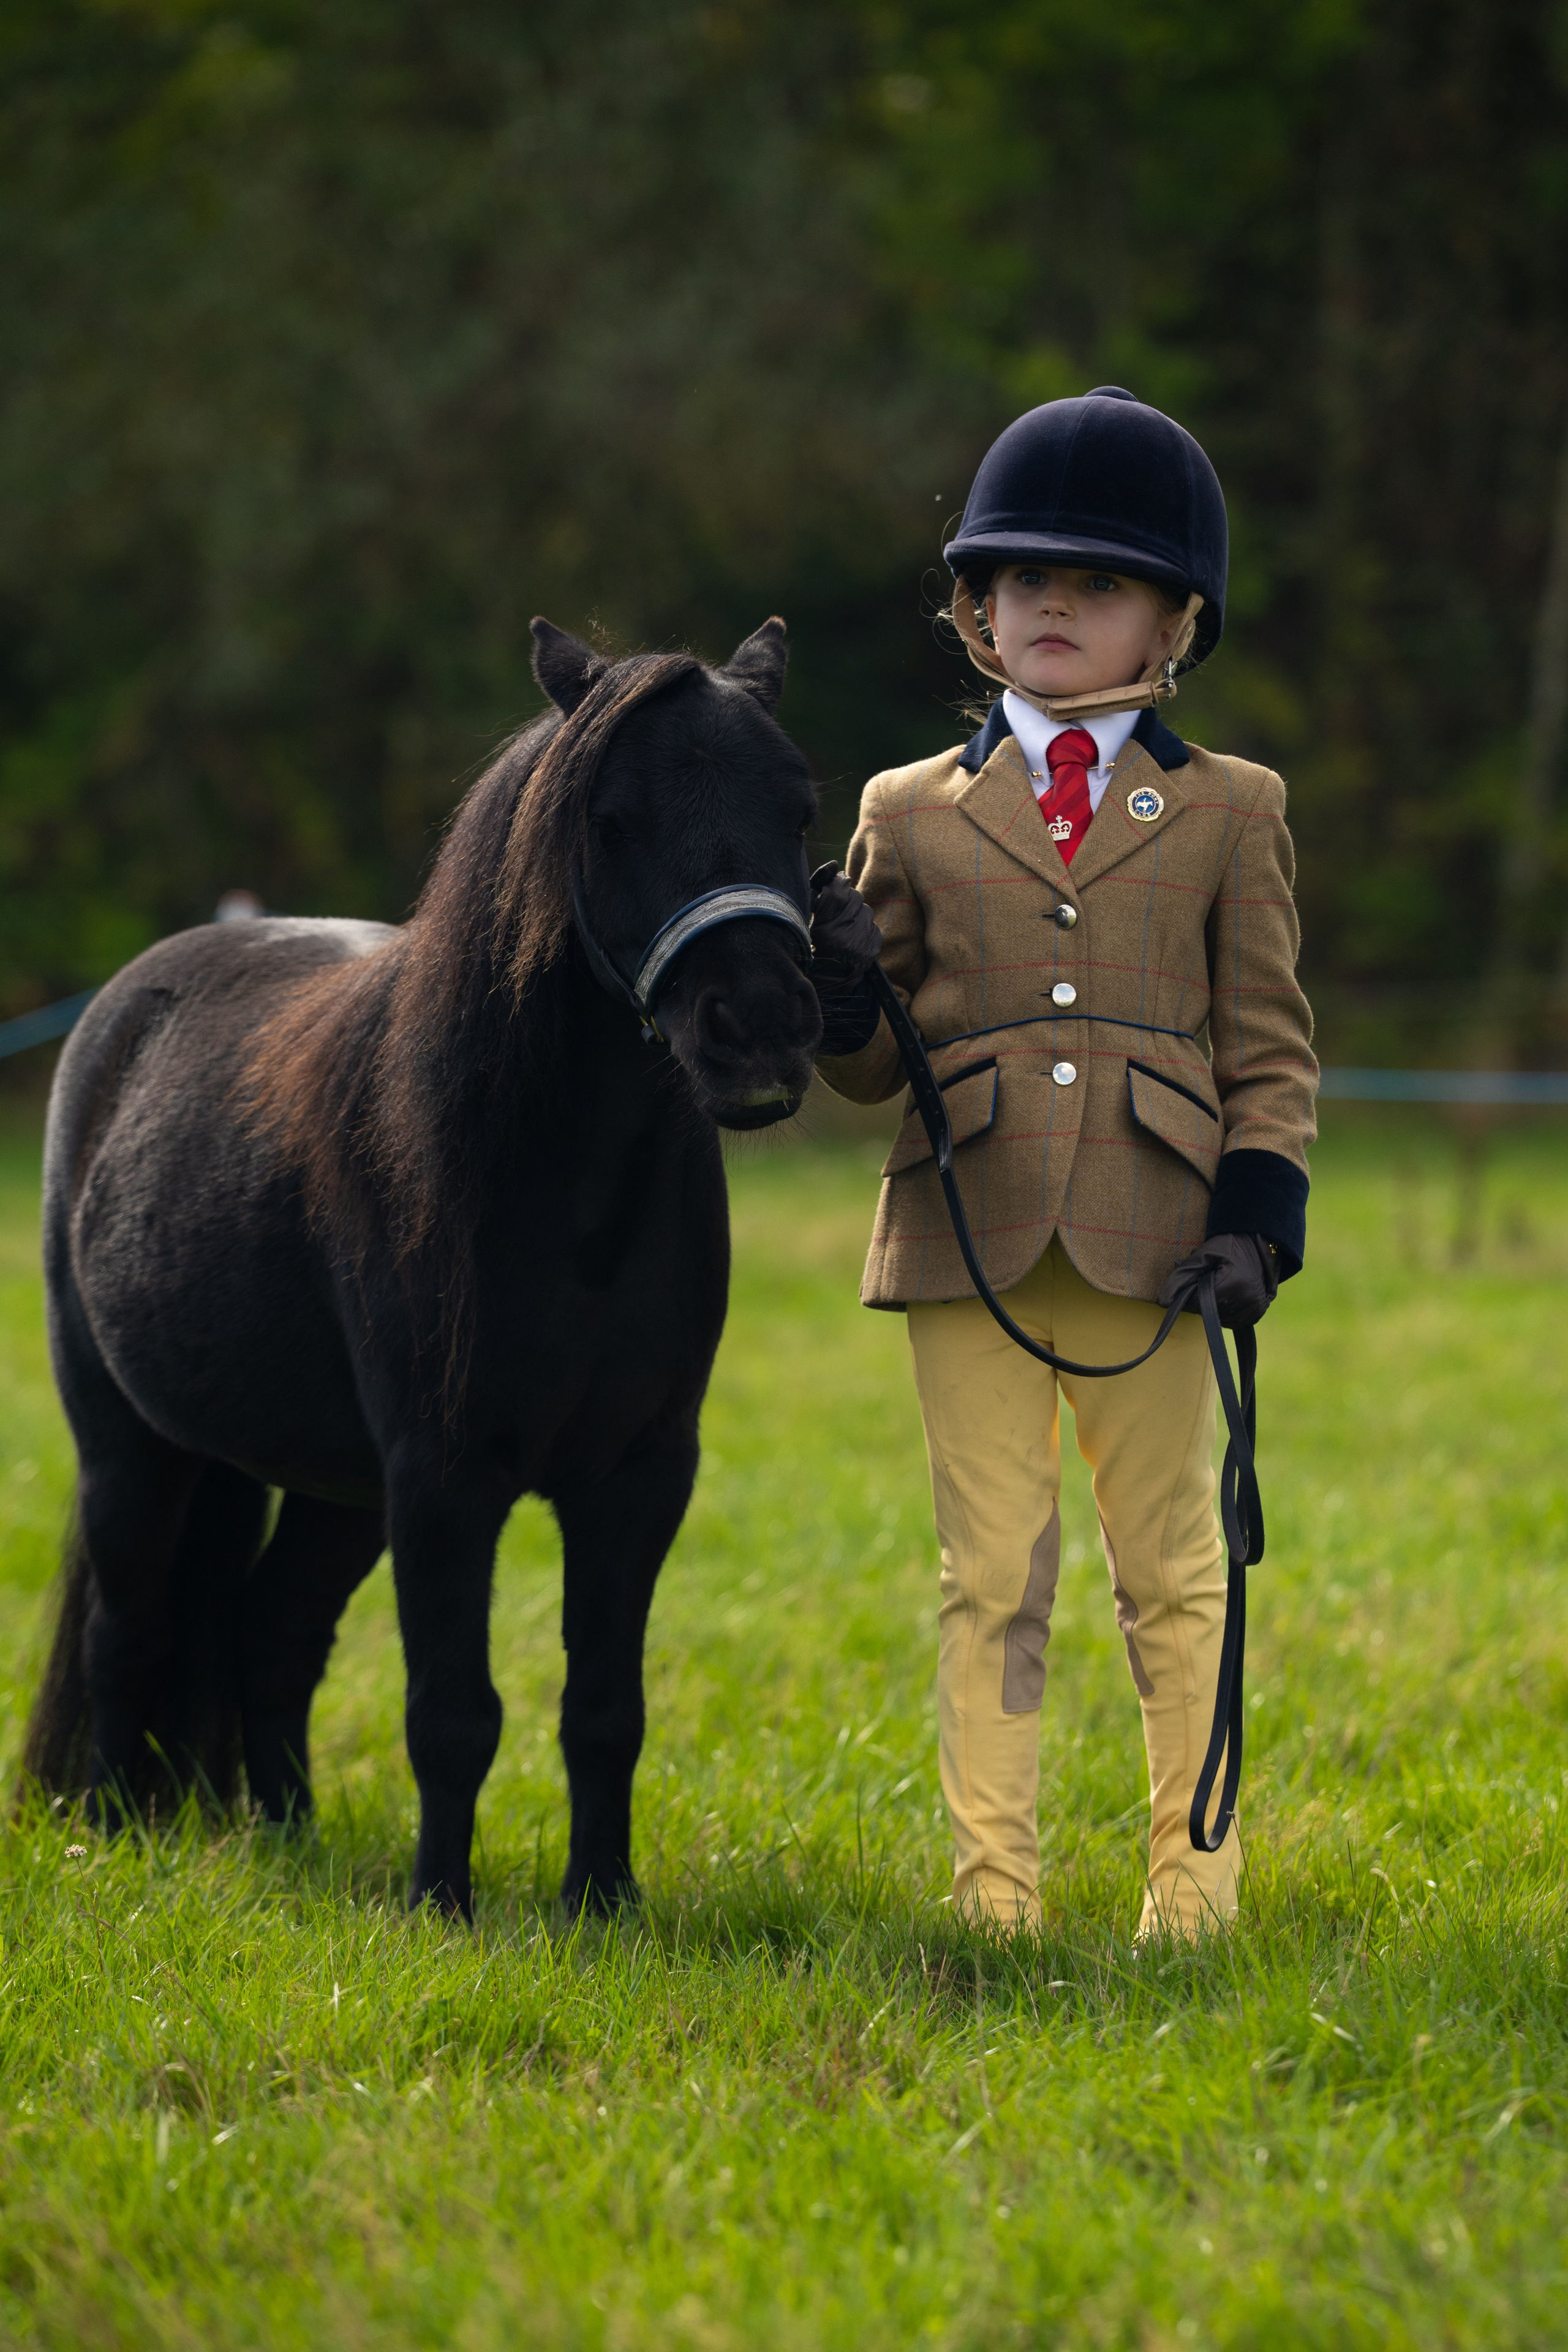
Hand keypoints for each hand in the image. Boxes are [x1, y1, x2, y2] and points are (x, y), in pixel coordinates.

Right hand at [809, 863, 882, 979]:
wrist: (829, 985)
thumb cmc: (813, 953)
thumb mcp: (808, 925)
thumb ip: (819, 897)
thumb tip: (834, 867)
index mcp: (826, 931)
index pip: (838, 893)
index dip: (837, 882)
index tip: (836, 878)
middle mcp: (846, 937)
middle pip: (854, 897)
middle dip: (847, 896)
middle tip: (839, 904)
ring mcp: (862, 944)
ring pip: (866, 909)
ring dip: (856, 911)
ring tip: (845, 923)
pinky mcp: (873, 948)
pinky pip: (873, 924)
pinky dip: (864, 925)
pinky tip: (853, 934)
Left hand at [1158, 1233, 1278, 1327]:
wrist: (1259, 1245)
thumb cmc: (1229, 1246)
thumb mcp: (1203, 1254)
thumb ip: (1182, 1275)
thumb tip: (1162, 1302)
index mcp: (1235, 1285)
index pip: (1198, 1304)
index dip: (1191, 1293)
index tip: (1196, 1280)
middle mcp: (1248, 1301)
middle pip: (1209, 1313)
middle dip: (1202, 1299)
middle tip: (1210, 1280)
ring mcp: (1254, 1310)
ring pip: (1219, 1319)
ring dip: (1213, 1307)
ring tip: (1221, 1286)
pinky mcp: (1257, 1315)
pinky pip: (1232, 1322)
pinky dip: (1225, 1312)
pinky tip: (1228, 1295)